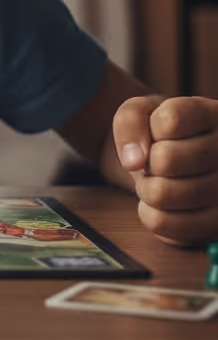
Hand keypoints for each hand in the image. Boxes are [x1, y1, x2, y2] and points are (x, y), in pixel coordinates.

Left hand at [114, 95, 217, 245]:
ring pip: (162, 195)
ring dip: (146, 188)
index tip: (158, 131)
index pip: (170, 121)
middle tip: (155, 162)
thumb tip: (134, 160)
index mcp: (213, 115)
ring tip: (159, 181)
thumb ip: (131, 120)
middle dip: (147, 161)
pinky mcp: (215, 227)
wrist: (176, 163)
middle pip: (165, 160)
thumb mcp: (142, 111)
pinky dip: (149, 214)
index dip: (150, 128)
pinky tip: (163, 204)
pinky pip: (163, 225)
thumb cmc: (159, 132)